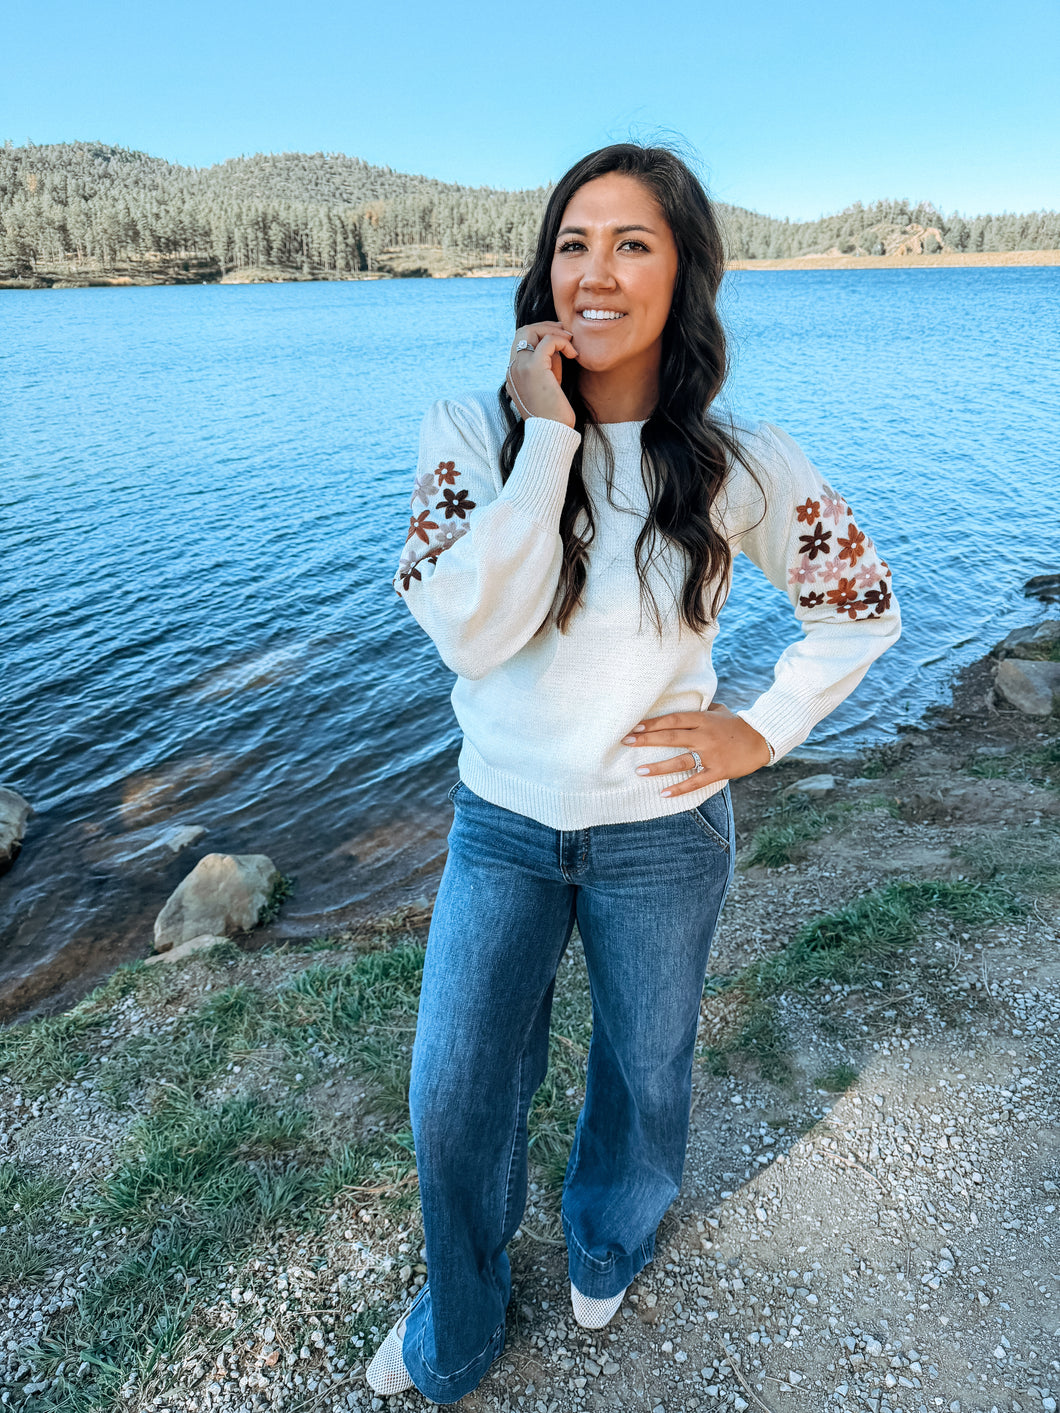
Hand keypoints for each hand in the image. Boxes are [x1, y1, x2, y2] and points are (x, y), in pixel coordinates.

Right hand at [506, 321, 578, 427]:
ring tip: (571, 343)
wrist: (552, 432)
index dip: (539, 334)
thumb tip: (558, 348)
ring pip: (532, 331)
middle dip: (546, 327)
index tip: (559, 338)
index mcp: (512, 375)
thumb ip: (547, 368)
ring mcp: (520, 368)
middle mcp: (512, 369)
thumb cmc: (554, 414)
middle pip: (523, 331)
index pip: (519, 342)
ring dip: (555, 332)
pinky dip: (563, 342)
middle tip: (567, 333)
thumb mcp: (547, 387)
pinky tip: (573, 354)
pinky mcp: (534, 368)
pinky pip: (548, 341)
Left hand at [621, 702, 771, 796]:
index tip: (634, 725)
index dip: (653, 723)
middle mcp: (704, 736)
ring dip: (658, 767)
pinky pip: (695, 781)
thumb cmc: (737, 724)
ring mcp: (711, 754)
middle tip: (626, 741)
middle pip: (670, 737)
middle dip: (646, 739)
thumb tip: (685, 703)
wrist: (762, 739)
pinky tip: (664, 793)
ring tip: (639, 770)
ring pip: (679, 761)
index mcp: (703, 719)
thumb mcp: (719, 710)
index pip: (673, 719)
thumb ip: (701, 709)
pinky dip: (679, 788)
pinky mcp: (718, 770)